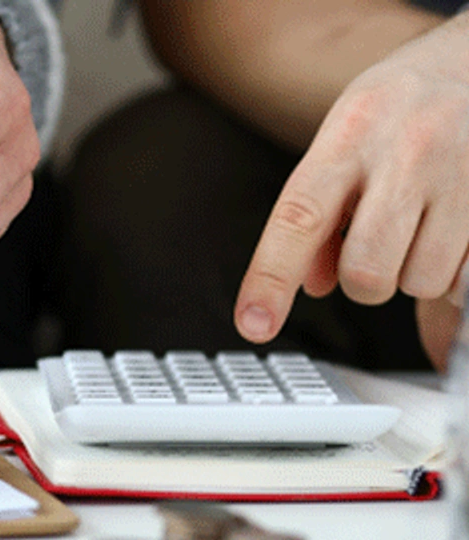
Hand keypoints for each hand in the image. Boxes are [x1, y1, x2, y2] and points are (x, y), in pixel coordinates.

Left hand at [233, 15, 468, 357]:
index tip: (254, 324)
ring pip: (420, 281)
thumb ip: (321, 215)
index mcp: (349, 136)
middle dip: (363, 281)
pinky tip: (452, 230)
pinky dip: (455, 272)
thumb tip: (314, 285)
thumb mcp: (344, 143)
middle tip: (374, 251)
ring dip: (414, 273)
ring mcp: (461, 174)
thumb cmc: (398, 110)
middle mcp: (405, 152)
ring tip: (421, 228)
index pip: (297, 219)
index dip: (271, 279)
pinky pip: (466, 278)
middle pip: (365, 270)